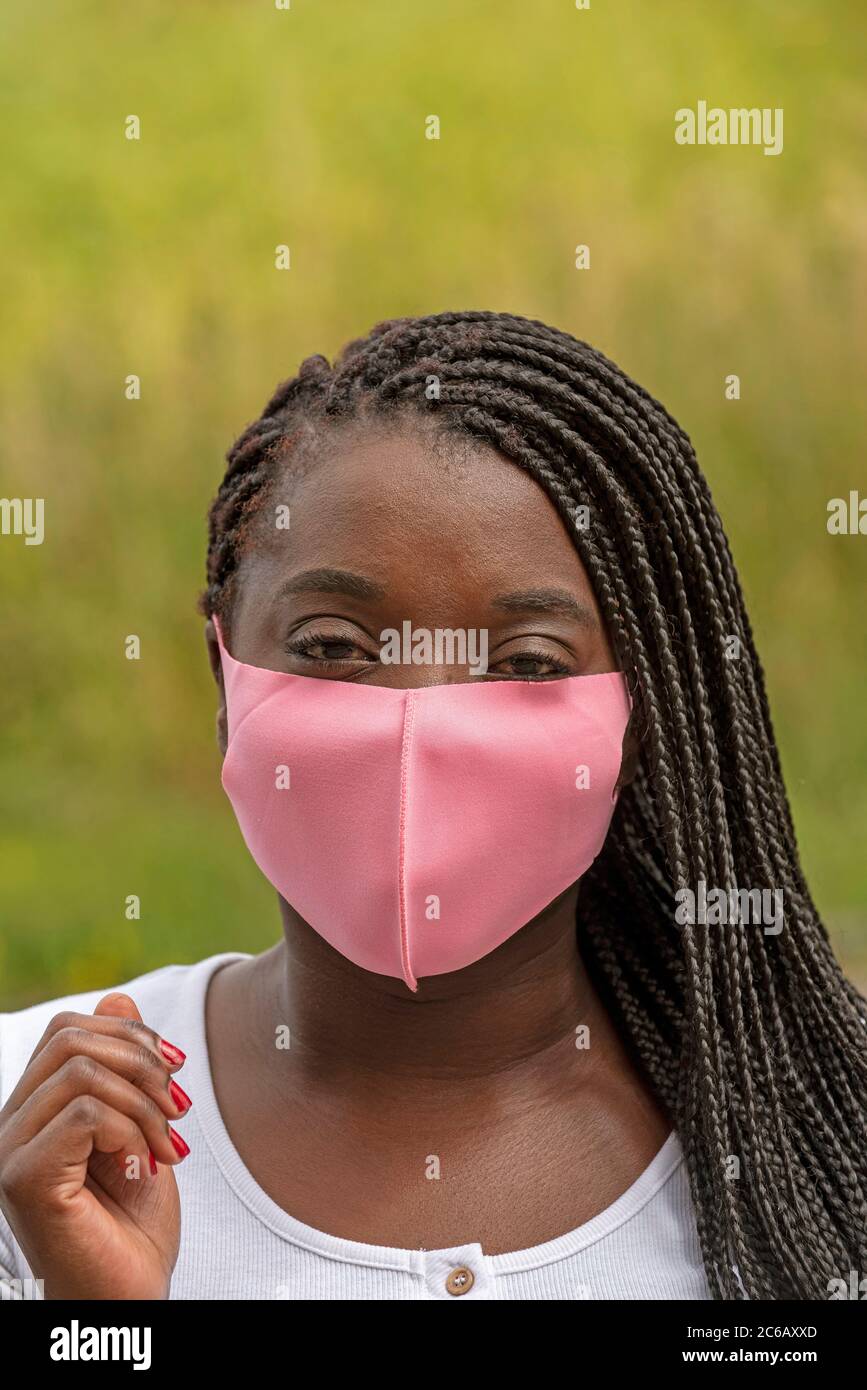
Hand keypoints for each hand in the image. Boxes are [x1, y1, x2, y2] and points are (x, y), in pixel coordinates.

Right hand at [0, 992, 189, 1298]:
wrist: (131, 1297)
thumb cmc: (133, 1227)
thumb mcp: (140, 1129)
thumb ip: (125, 1069)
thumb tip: (118, 997)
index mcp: (34, 1111)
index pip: (69, 1030)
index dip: (130, 1034)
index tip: (177, 1070)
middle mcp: (11, 1127)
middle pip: (71, 1037)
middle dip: (142, 1059)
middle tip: (180, 1108)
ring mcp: (11, 1153)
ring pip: (80, 1070)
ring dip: (144, 1101)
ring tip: (168, 1144)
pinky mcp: (25, 1180)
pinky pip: (83, 1112)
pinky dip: (131, 1127)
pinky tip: (149, 1161)